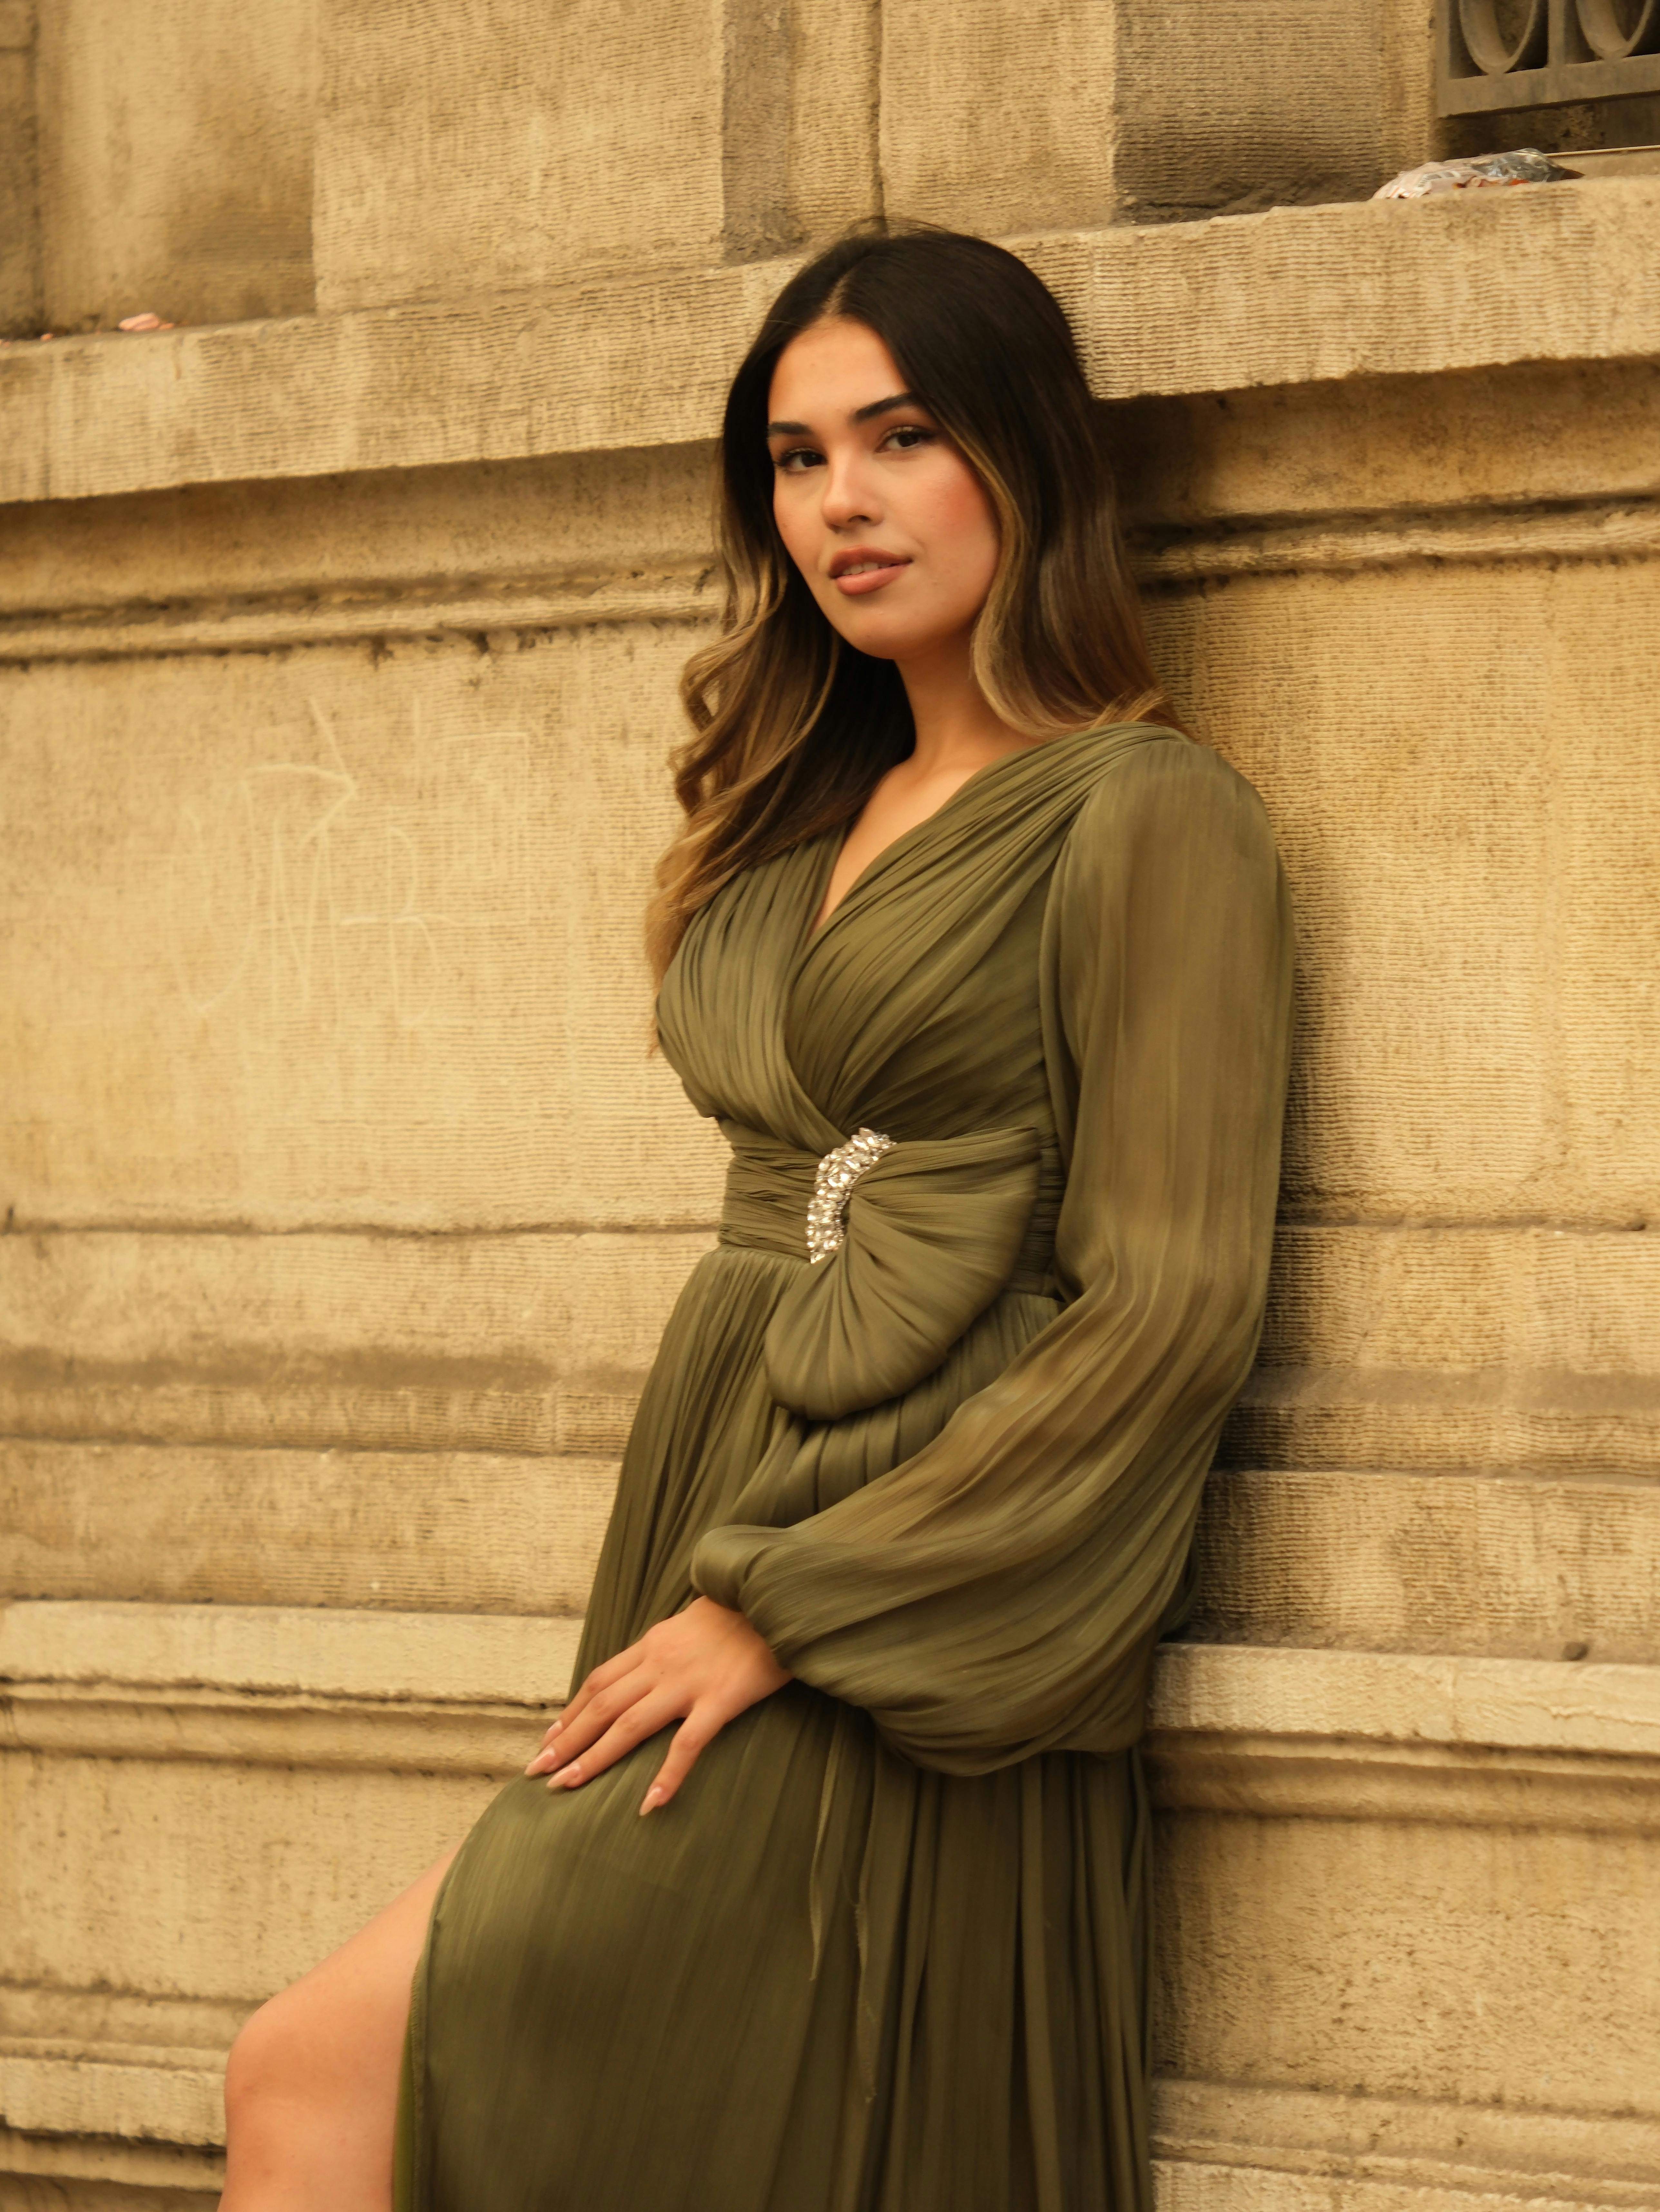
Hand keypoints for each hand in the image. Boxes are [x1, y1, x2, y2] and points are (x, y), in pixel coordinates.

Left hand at [524, 1597, 791, 1814]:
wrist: (777, 1595)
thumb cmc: (740, 1614)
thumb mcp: (689, 1624)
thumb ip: (664, 1648)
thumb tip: (642, 1671)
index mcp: (652, 1645)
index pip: (598, 1682)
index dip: (570, 1712)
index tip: (548, 1739)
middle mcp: (661, 1663)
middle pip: (602, 1706)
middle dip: (566, 1741)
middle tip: (537, 1771)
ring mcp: (688, 1682)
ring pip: (629, 1725)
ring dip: (594, 1758)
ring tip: (566, 1786)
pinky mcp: (720, 1699)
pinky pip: (688, 1743)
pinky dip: (667, 1775)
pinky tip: (650, 1803)